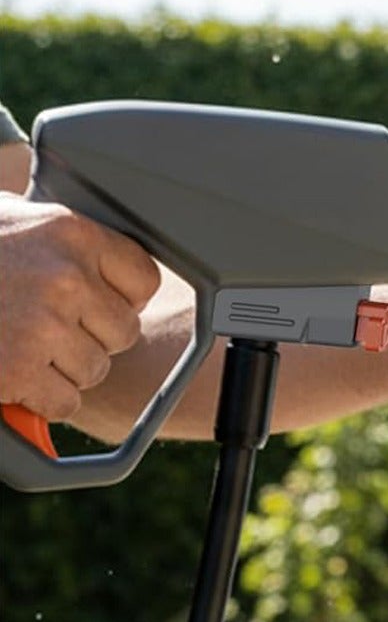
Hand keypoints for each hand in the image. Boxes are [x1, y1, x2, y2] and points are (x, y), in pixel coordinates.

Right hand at [0, 196, 160, 422]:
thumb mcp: (11, 219)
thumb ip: (61, 242)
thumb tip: (114, 273)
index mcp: (69, 232)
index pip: (141, 277)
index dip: (119, 296)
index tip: (93, 301)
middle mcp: (64, 276)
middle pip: (123, 332)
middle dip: (89, 336)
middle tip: (42, 324)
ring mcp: (42, 325)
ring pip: (95, 369)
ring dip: (62, 368)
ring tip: (19, 342)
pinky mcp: (19, 369)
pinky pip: (65, 402)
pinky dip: (40, 398)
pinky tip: (11, 370)